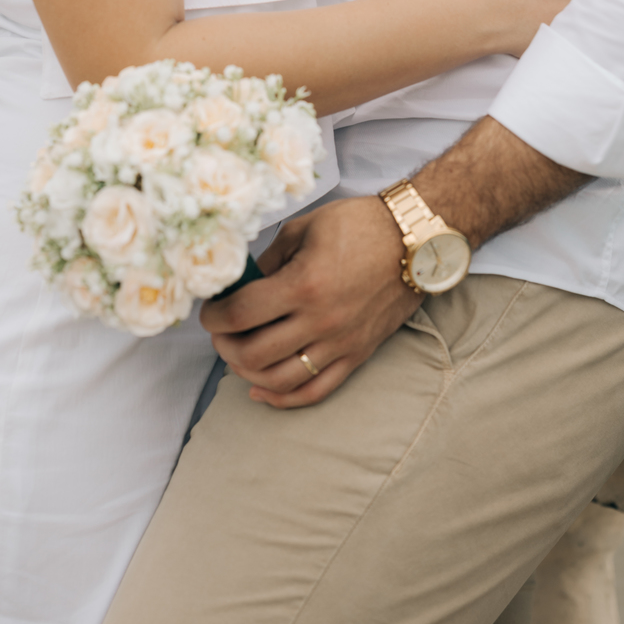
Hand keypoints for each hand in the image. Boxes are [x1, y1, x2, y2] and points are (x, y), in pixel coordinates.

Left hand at [200, 197, 417, 408]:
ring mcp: (340, 343)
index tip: (209, 309)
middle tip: (219, 330)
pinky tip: (261, 390)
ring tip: (236, 355)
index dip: (214, 315)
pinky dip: (283, 398)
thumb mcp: (304, 229)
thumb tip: (242, 284)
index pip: (241, 314)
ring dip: (247, 372)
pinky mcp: (356, 355)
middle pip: (254, 353)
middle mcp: (320, 321)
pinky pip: (315, 391)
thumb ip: (269, 260)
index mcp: (304, 285)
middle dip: (224, 344)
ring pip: (280, 380)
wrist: (415, 241)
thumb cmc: (360, 225)